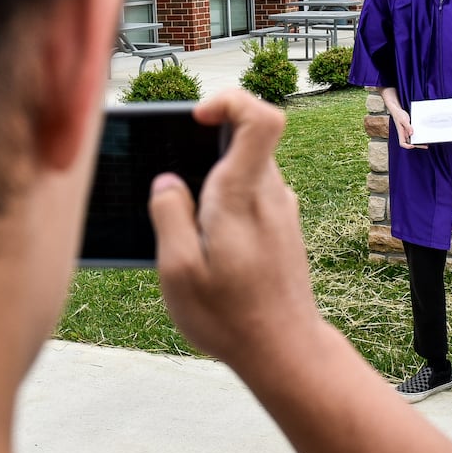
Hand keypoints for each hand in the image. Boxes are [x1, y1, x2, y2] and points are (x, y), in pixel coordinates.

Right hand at [148, 90, 325, 366]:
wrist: (285, 351)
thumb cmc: (230, 317)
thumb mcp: (179, 271)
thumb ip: (169, 216)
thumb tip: (166, 182)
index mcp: (243, 195)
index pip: (261, 118)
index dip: (230, 101)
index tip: (198, 119)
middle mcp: (270, 194)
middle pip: (244, 141)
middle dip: (204, 154)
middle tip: (176, 193)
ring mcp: (282, 210)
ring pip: (247, 170)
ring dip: (215, 184)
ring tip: (192, 230)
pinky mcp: (284, 228)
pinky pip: (253, 195)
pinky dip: (228, 205)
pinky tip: (212, 245)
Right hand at [390, 108, 427, 149]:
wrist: (397, 111)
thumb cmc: (398, 115)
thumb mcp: (404, 120)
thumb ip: (408, 127)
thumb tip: (411, 133)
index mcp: (400, 132)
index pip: (402, 143)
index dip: (407, 146)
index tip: (413, 145)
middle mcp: (403, 134)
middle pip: (409, 143)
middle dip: (416, 145)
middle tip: (424, 146)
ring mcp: (406, 132)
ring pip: (411, 140)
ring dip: (418, 142)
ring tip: (425, 143)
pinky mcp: (408, 130)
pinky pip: (412, 135)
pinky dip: (417, 137)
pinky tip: (421, 136)